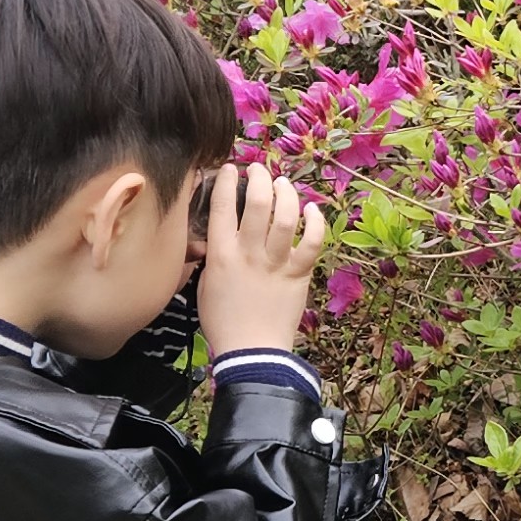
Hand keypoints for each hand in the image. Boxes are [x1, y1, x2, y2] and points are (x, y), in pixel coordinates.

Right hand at [192, 162, 327, 356]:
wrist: (251, 352)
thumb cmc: (222, 321)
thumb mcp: (205, 284)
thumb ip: (214, 256)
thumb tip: (221, 236)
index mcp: (221, 255)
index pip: (222, 206)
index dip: (225, 181)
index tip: (230, 169)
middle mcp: (250, 254)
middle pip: (257, 202)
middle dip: (259, 178)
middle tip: (259, 170)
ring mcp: (277, 263)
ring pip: (286, 216)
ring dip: (286, 193)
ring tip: (282, 184)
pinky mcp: (299, 274)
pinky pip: (312, 242)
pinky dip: (315, 223)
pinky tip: (312, 211)